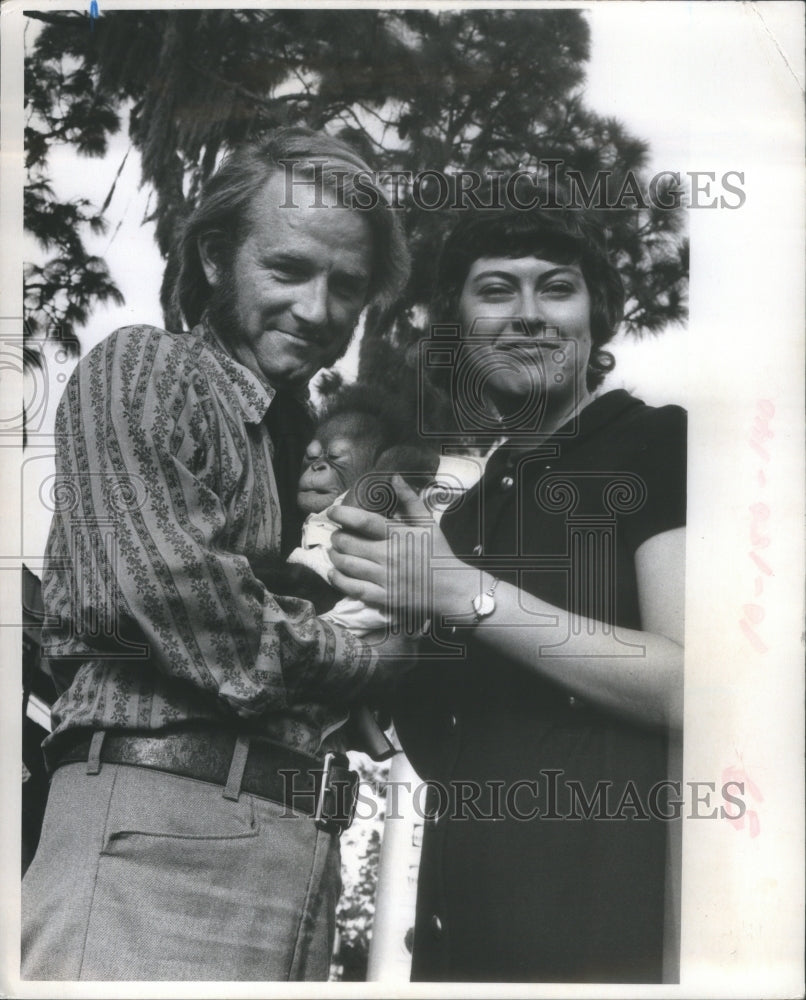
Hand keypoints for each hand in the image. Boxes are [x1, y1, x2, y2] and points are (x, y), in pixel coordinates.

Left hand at [329, 475, 462, 619]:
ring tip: (334, 551)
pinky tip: (334, 574)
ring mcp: (386, 578)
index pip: (364, 521)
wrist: (452, 587)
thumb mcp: (428, 522)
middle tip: (336, 535)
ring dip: (335, 557)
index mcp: (399, 535)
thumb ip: (409, 500)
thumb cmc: (438, 551)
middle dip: (337, 537)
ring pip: (348, 566)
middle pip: (349, 544)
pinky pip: (354, 589)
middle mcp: (390, 555)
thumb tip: (394, 477)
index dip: (343, 515)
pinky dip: (339, 581)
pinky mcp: (385, 597)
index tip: (333, 512)